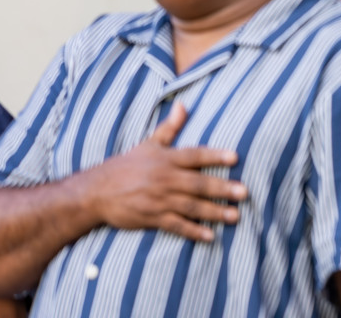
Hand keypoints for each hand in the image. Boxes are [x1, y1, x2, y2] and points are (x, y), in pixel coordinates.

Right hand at [81, 102, 244, 242]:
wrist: (96, 192)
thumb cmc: (126, 166)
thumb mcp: (148, 144)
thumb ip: (170, 127)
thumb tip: (184, 104)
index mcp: (166, 159)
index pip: (194, 155)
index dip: (215, 156)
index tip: (235, 157)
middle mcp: (164, 179)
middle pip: (197, 183)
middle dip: (222, 188)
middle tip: (244, 192)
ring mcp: (158, 200)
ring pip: (191, 206)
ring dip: (214, 212)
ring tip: (235, 216)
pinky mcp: (151, 218)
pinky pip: (176, 226)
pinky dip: (193, 231)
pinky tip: (210, 236)